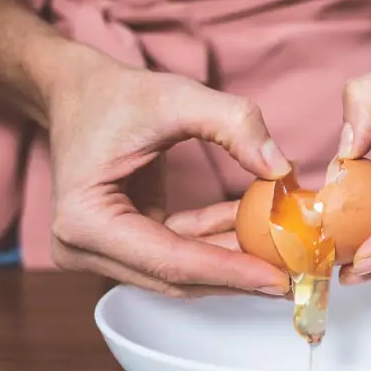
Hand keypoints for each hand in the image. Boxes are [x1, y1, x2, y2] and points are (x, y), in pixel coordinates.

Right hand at [46, 46, 291, 296]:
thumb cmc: (116, 94)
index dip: (229, 272)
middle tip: (294, 275)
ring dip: (232, 258)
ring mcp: (99, 251)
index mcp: (85, 221)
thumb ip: (233, 123)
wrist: (76, 91)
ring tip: (284, 249)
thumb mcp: (177, 96)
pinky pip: (177, 251)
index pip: (171, 262)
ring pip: (180, 271)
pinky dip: (215, 238)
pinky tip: (255, 223)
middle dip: (237, 275)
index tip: (278, 279)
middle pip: (175, 277)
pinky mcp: (121, 244)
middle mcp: (83, 248)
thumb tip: (280, 169)